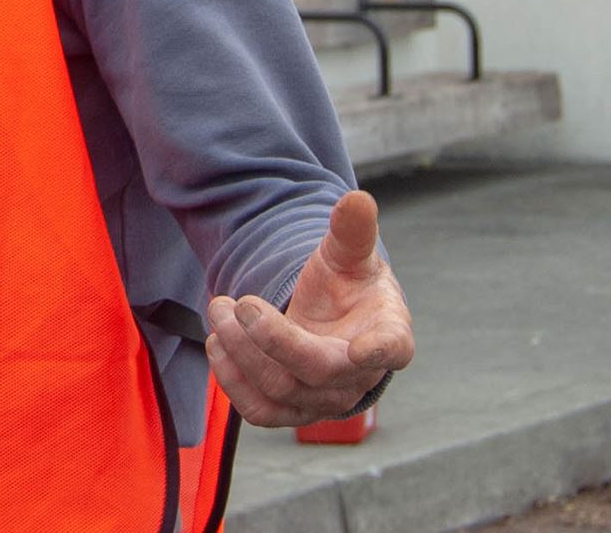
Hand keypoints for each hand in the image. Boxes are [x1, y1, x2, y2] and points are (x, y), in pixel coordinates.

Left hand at [207, 190, 412, 426]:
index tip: (360, 348)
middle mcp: (359, 376)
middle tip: (237, 302)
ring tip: (218, 309)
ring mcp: (325, 400)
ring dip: (241, 353)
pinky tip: (217, 343)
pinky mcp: (293, 413)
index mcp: (389, 334)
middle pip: (316, 370)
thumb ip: (352, 230)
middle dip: (270, 337)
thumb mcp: (349, 254)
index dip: (379, 351)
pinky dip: (232, 380)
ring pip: (281, 392)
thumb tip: (357, 199)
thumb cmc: (348, 287)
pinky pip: (261, 412)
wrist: (331, 322)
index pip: (392, 349)